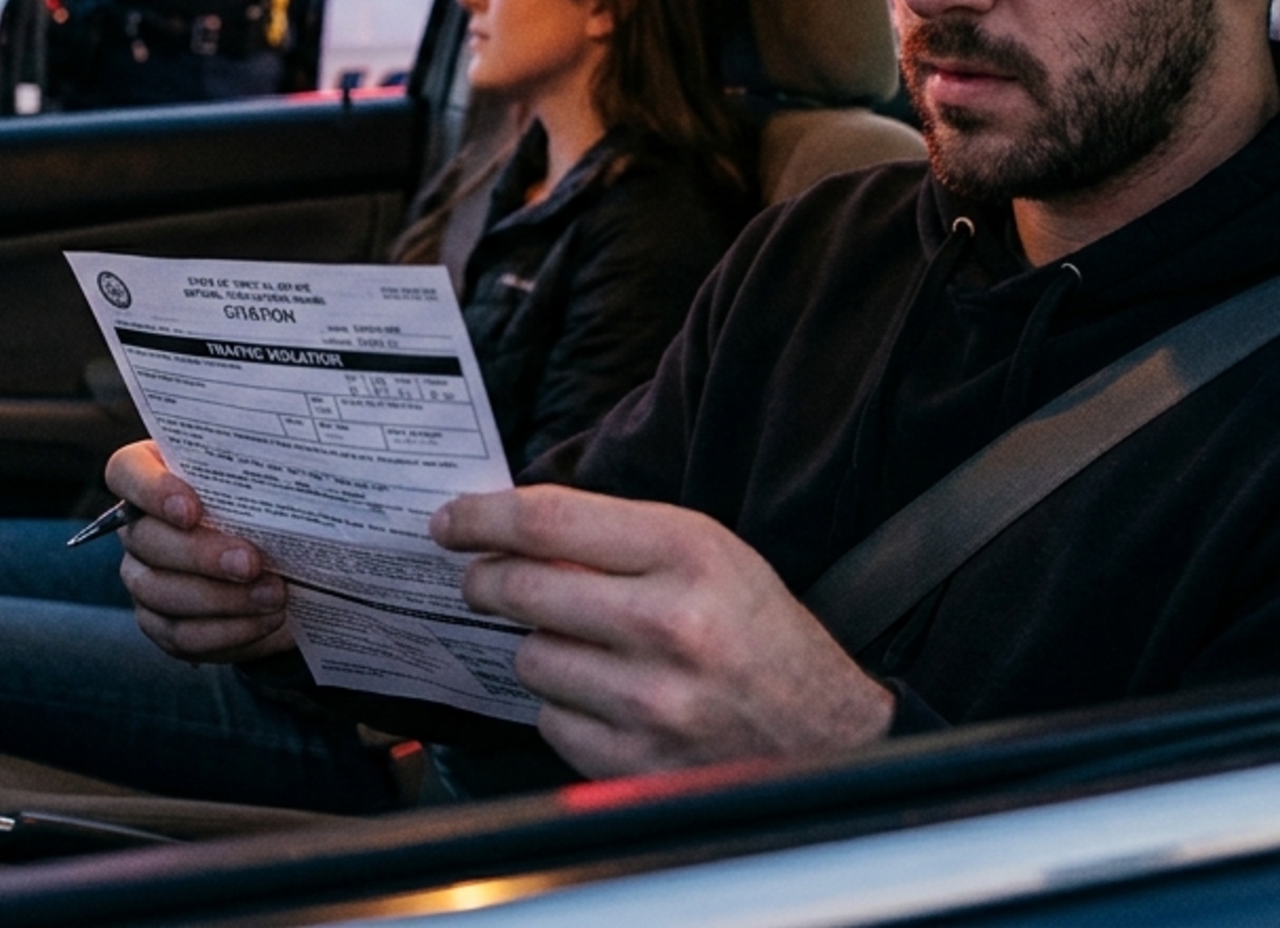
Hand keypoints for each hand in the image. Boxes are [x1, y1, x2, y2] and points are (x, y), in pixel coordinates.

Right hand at [105, 441, 293, 663]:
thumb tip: (311, 468)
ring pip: (160, 592)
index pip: (127, 472)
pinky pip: (181, 635)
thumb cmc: (269, 507)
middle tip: (251, 562)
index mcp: (154, 475)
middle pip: (145, 539)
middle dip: (200, 554)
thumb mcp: (271, 482)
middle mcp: (139, 527)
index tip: (192, 508)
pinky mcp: (162, 624)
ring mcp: (144, 578)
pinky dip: (228, 630)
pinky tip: (265, 620)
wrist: (284, 566)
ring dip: (221, 598)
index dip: (152, 490)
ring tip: (273, 595)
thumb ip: (270, 472)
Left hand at [434, 486, 892, 777]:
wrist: (829, 736)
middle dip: (485, 579)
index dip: (483, 517)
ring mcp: (651, 701)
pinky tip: (604, 697)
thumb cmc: (759, 633)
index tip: (451, 520)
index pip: (548, 522)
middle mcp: (669, 624)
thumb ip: (616, 539)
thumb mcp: (709, 555)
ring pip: (529, 657)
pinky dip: (564, 705)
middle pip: (522, 587)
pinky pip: (550, 720)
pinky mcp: (637, 762)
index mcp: (689, 553)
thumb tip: (510, 530)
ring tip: (582, 647)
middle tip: (481, 579)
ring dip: (538, 647)